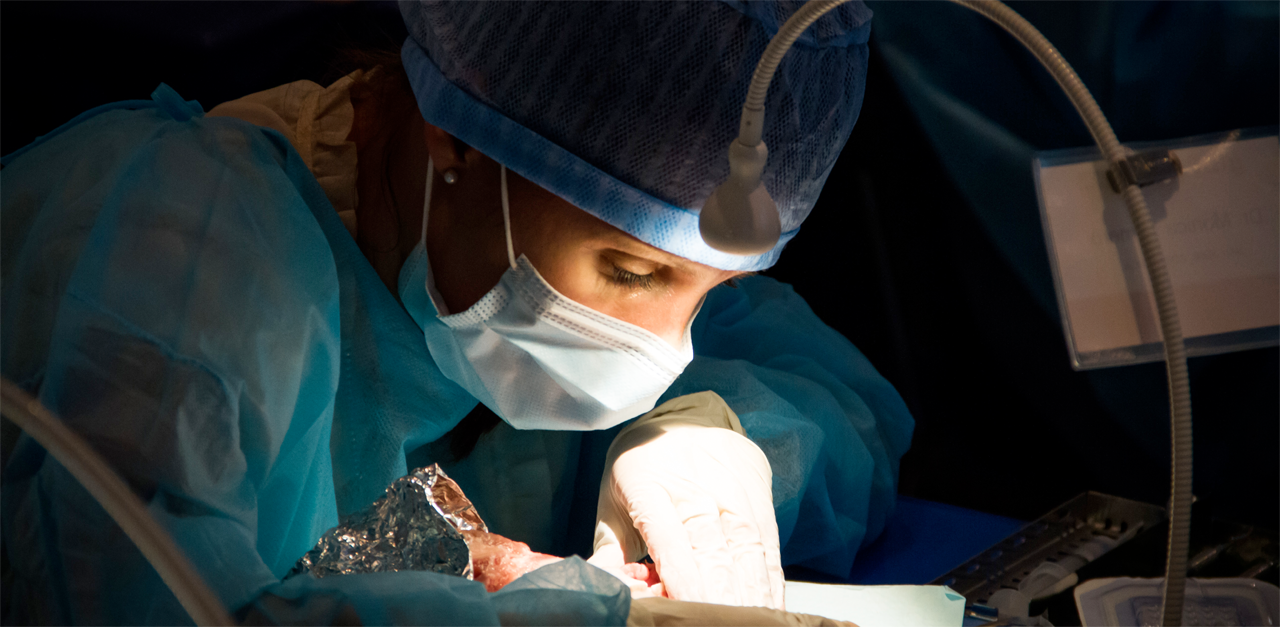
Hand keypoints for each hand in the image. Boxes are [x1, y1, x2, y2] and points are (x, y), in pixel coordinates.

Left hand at [588, 392, 783, 608]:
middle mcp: (693, 485)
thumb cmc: (641, 469)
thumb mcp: (613, 501)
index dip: (683, 579)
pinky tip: (770, 605)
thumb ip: (610, 553)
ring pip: (746, 546)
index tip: (690, 608)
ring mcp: (730, 487)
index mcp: (648, 485)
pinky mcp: (758, 491)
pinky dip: (772, 578)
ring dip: (751, 591)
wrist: (685, 417)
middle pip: (712, 548)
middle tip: (720, 621)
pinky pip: (769, 541)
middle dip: (720, 594)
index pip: (669, 539)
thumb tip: (606, 593)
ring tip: (750, 620)